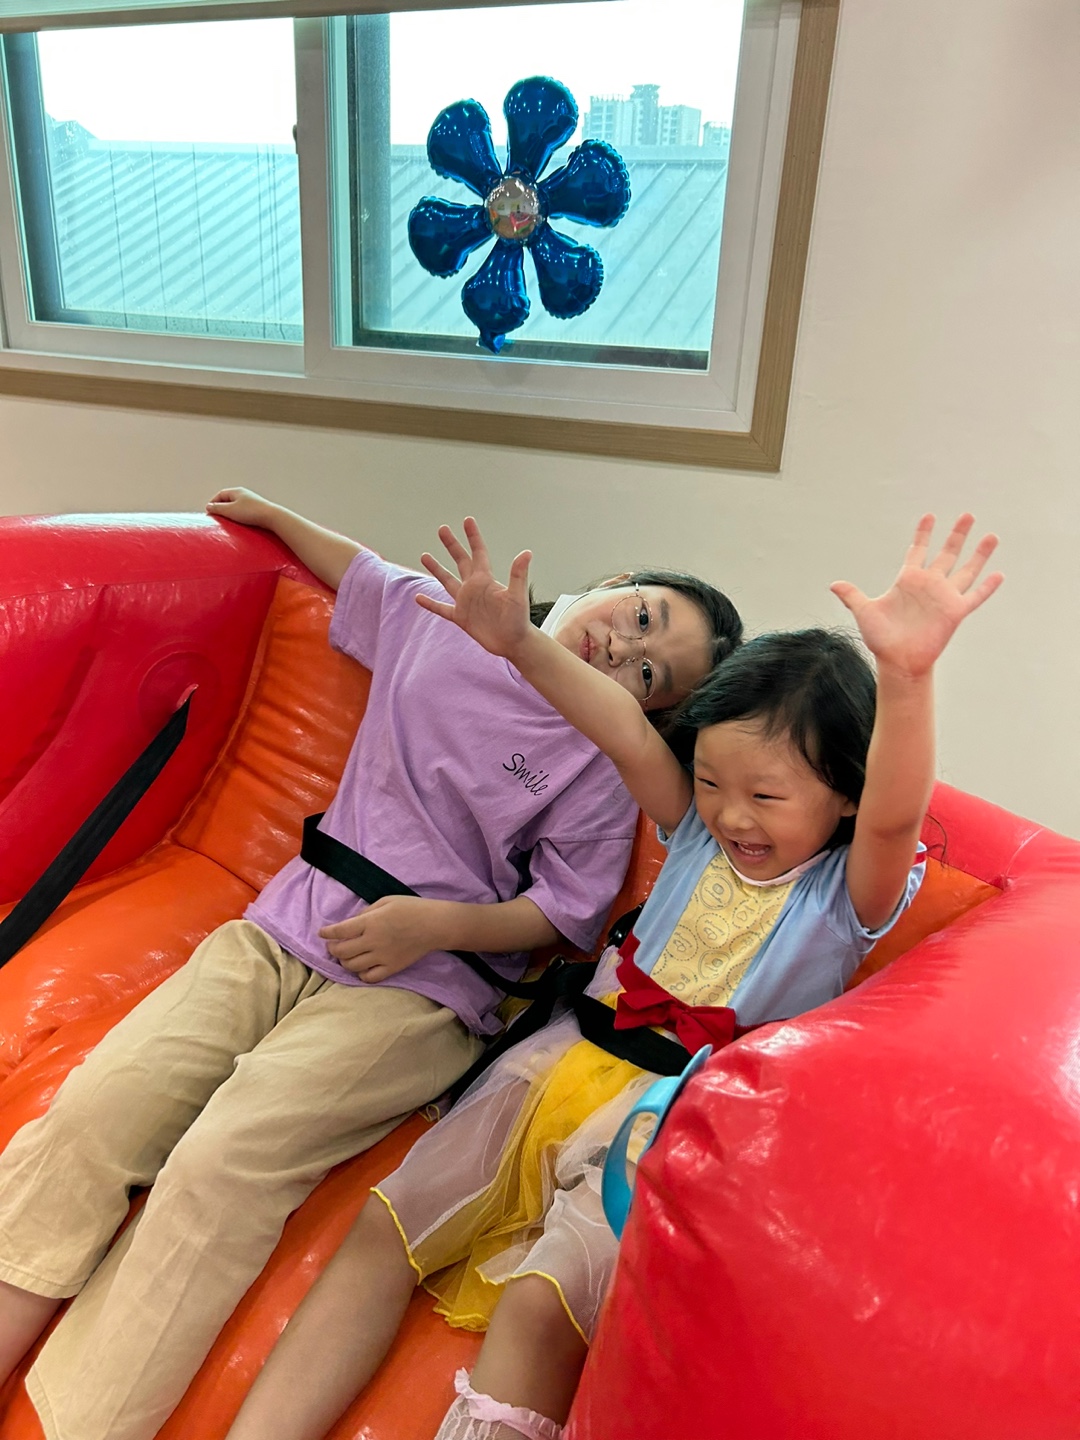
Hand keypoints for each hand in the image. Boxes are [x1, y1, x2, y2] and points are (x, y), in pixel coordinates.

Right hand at [206, 488, 277, 528]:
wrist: (272, 517)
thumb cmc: (251, 512)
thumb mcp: (230, 510)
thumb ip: (218, 508)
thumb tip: (208, 506)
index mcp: (236, 491)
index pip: (220, 495)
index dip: (213, 503)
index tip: (209, 513)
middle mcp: (244, 495)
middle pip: (228, 500)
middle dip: (221, 509)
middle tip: (217, 519)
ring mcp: (251, 502)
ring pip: (236, 507)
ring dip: (230, 514)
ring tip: (227, 523)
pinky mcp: (257, 510)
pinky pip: (243, 513)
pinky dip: (238, 517)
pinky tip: (239, 524)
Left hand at [319, 896, 446, 982]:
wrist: (433, 925)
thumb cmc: (410, 908)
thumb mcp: (385, 901)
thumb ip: (366, 913)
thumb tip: (351, 923)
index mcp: (370, 922)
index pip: (340, 931)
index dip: (327, 933)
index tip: (322, 933)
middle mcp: (373, 941)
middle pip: (342, 951)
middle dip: (332, 949)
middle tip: (332, 945)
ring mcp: (382, 957)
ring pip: (352, 966)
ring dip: (344, 961)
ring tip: (345, 956)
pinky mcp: (392, 968)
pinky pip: (369, 977)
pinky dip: (360, 974)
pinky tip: (361, 967)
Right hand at [416, 518, 532, 660]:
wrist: (513, 643)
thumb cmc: (519, 620)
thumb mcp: (517, 596)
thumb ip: (518, 574)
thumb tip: (526, 552)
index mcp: (485, 579)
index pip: (478, 552)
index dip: (473, 536)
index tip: (467, 520)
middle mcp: (474, 587)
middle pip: (460, 561)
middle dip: (452, 545)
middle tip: (442, 529)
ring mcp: (466, 602)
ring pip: (447, 581)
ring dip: (436, 569)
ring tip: (424, 555)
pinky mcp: (461, 617)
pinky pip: (441, 609)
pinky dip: (430, 604)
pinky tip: (418, 598)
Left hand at [831, 514, 1002, 676]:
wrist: (898, 661)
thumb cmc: (881, 638)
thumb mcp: (864, 611)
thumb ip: (852, 595)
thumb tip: (833, 585)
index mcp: (908, 580)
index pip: (918, 550)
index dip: (924, 534)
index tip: (930, 516)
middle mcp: (929, 585)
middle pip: (947, 553)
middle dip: (957, 534)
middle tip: (968, 514)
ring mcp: (944, 597)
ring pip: (966, 570)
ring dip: (979, 554)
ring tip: (991, 536)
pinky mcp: (955, 612)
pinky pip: (975, 596)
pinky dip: (987, 586)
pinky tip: (998, 574)